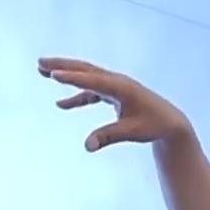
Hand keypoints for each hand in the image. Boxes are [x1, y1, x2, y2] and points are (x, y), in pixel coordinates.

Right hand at [38, 57, 191, 150]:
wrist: (169, 122)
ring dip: (65, 73)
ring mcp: (114, 86)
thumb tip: (87, 146)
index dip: (72, 79)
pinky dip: (76, 96)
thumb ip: (109, 137)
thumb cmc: (153, 126)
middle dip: (62, 66)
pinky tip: (61, 105)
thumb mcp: (132, 132)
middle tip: (40, 63)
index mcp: (122, 88)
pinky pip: (90, 91)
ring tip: (42, 71)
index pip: (93, 81)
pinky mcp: (113, 93)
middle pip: (85, 70)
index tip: (53, 75)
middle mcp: (117, 82)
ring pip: (85, 76)